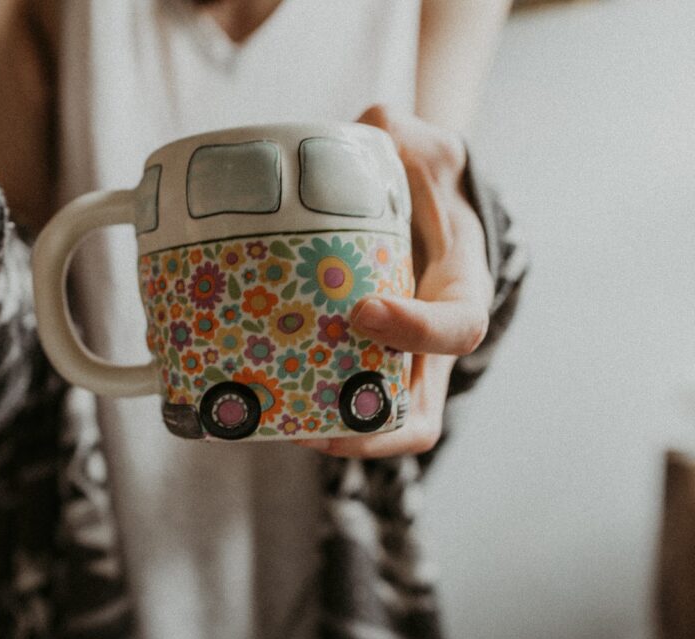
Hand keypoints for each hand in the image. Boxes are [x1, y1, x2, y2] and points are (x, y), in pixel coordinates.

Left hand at [299, 105, 493, 457]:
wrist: (421, 207)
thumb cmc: (426, 182)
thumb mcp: (427, 150)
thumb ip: (403, 135)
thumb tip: (371, 125)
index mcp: (459, 288)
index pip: (459, 327)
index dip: (417, 331)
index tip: (361, 311)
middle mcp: (432, 341)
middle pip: (422, 413)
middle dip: (370, 431)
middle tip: (310, 427)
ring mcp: (399, 361)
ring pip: (382, 425)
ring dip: (331, 437)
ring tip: (272, 428)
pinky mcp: (363, 363)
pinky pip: (344, 404)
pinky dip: (307, 412)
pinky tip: (255, 402)